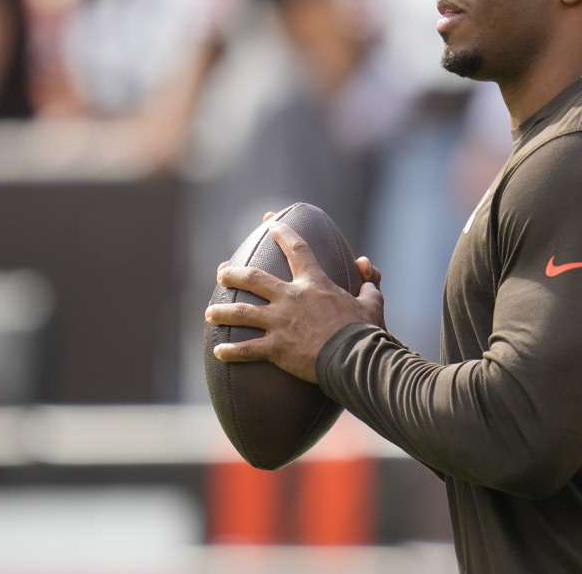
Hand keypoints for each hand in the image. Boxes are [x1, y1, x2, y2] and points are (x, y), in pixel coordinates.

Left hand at [206, 221, 384, 381]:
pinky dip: (231, 351)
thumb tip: (366, 266)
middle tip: (222, 273)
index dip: (283, 233)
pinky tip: (218, 351)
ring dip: (222, 312)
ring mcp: (280, 323)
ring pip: (241, 313)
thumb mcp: (372, 302)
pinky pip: (247, 348)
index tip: (270, 223)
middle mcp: (291, 298)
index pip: (297, 249)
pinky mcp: (275, 348)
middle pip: (253, 278)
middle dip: (234, 273)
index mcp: (314, 284)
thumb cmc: (364, 331)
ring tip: (209, 313)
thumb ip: (368, 282)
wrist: (354, 358)